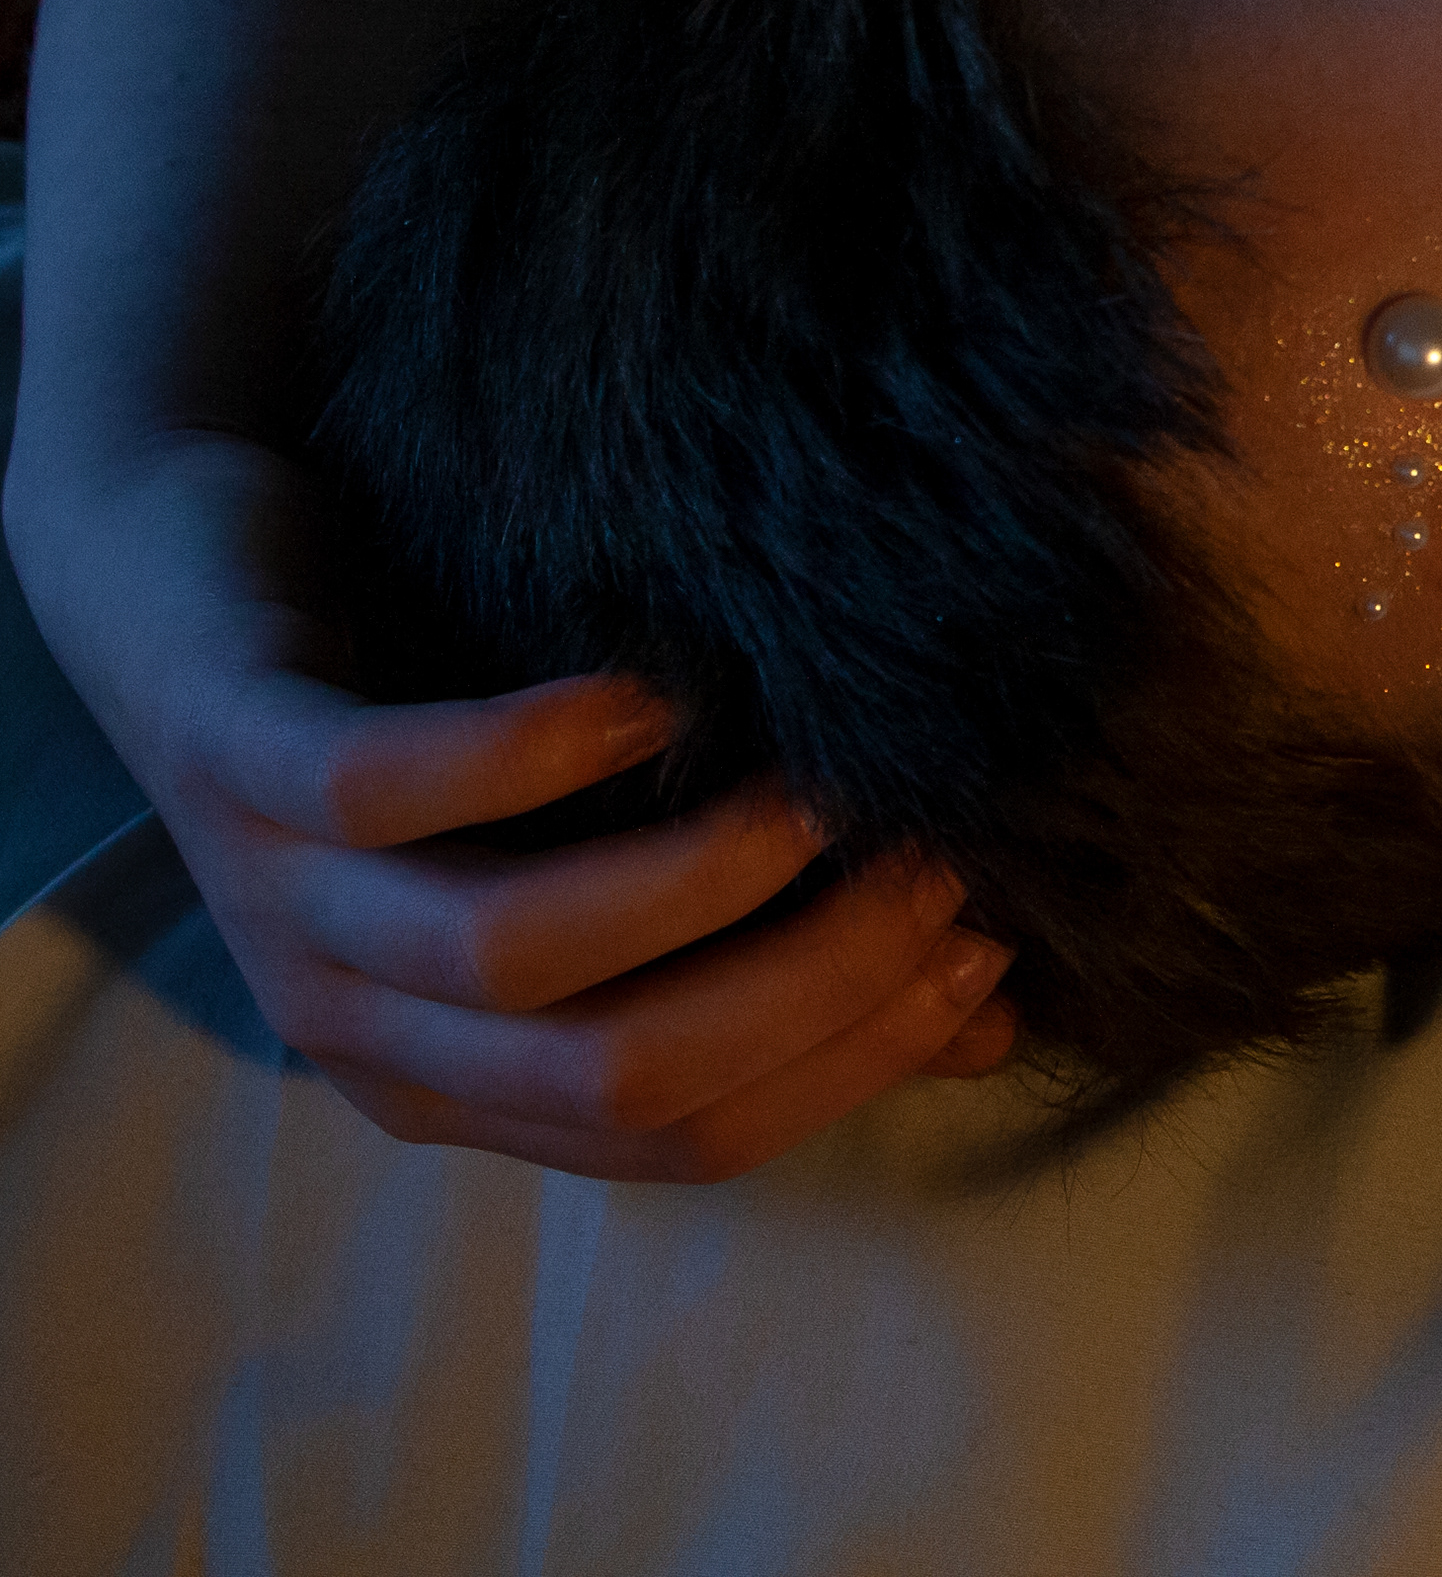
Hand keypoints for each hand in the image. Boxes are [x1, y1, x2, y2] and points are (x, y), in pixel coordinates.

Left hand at [6, 429, 1020, 1181]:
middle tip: (936, 868)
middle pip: (621, 1073)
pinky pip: (391, 787)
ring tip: (823, 790)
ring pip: (514, 958)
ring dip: (702, 881)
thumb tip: (986, 1010)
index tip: (982, 949)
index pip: (689, 1138)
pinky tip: (655, 693)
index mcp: (462, 1088)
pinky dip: (540, 750)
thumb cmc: (433, 718)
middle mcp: (368, 1029)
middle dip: (812, 983)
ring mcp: (289, 899)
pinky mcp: (241, 757)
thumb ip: (761, 946)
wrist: (186, 572)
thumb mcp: (600, 856)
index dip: (850, 1060)